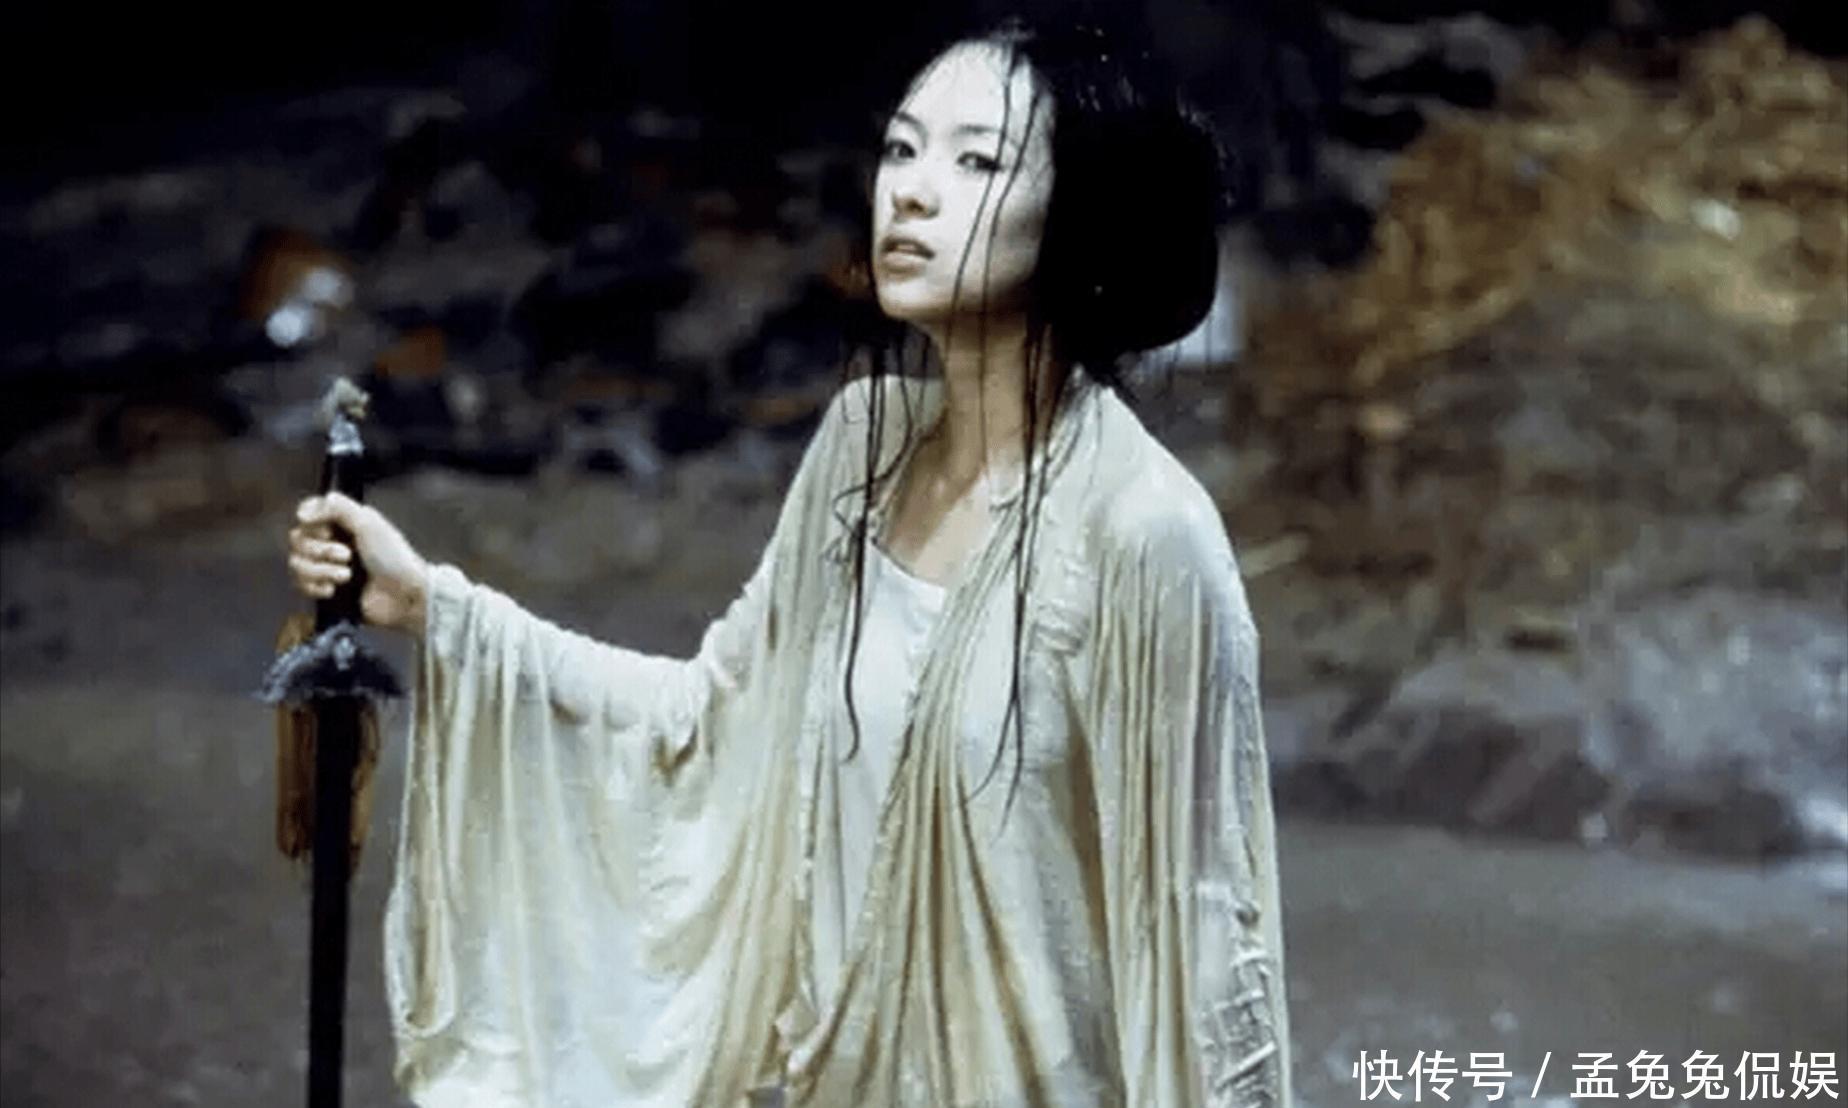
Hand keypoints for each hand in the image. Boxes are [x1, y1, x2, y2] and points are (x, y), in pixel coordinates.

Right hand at [287, 492, 430, 636]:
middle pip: (298, 539)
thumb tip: (303, 512)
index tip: (327, 532)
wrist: (403, 596)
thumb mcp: (369, 523)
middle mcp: (332, 541)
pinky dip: (316, 587)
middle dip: (321, 550)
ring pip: (298, 563)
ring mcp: (327, 566)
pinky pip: (302, 585)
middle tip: (347, 556)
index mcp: (343, 522)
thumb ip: (337, 508)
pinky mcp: (325, 589)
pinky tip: (335, 590)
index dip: (312, 524)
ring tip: (347, 576)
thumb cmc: (394, 558)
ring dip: (322, 570)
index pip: (307, 515)